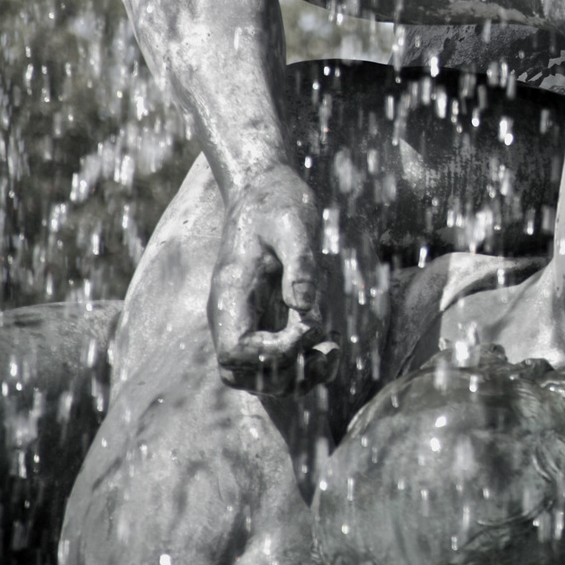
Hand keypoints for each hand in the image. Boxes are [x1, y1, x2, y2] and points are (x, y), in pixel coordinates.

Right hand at [207, 164, 336, 393]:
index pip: (235, 351)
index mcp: (231, 293)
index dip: (273, 354)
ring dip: (296, 377)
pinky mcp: (262, 317)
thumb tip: (306, 308)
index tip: (310, 329)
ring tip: (334, 352)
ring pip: (257, 375)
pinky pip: (272, 358)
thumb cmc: (277, 201)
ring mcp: (244, 318)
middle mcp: (231, 313)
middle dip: (286, 374)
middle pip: (241, 374)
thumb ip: (300, 264)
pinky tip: (330, 344)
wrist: (263, 187)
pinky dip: (300, 363)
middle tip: (327, 347)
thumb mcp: (294, 224)